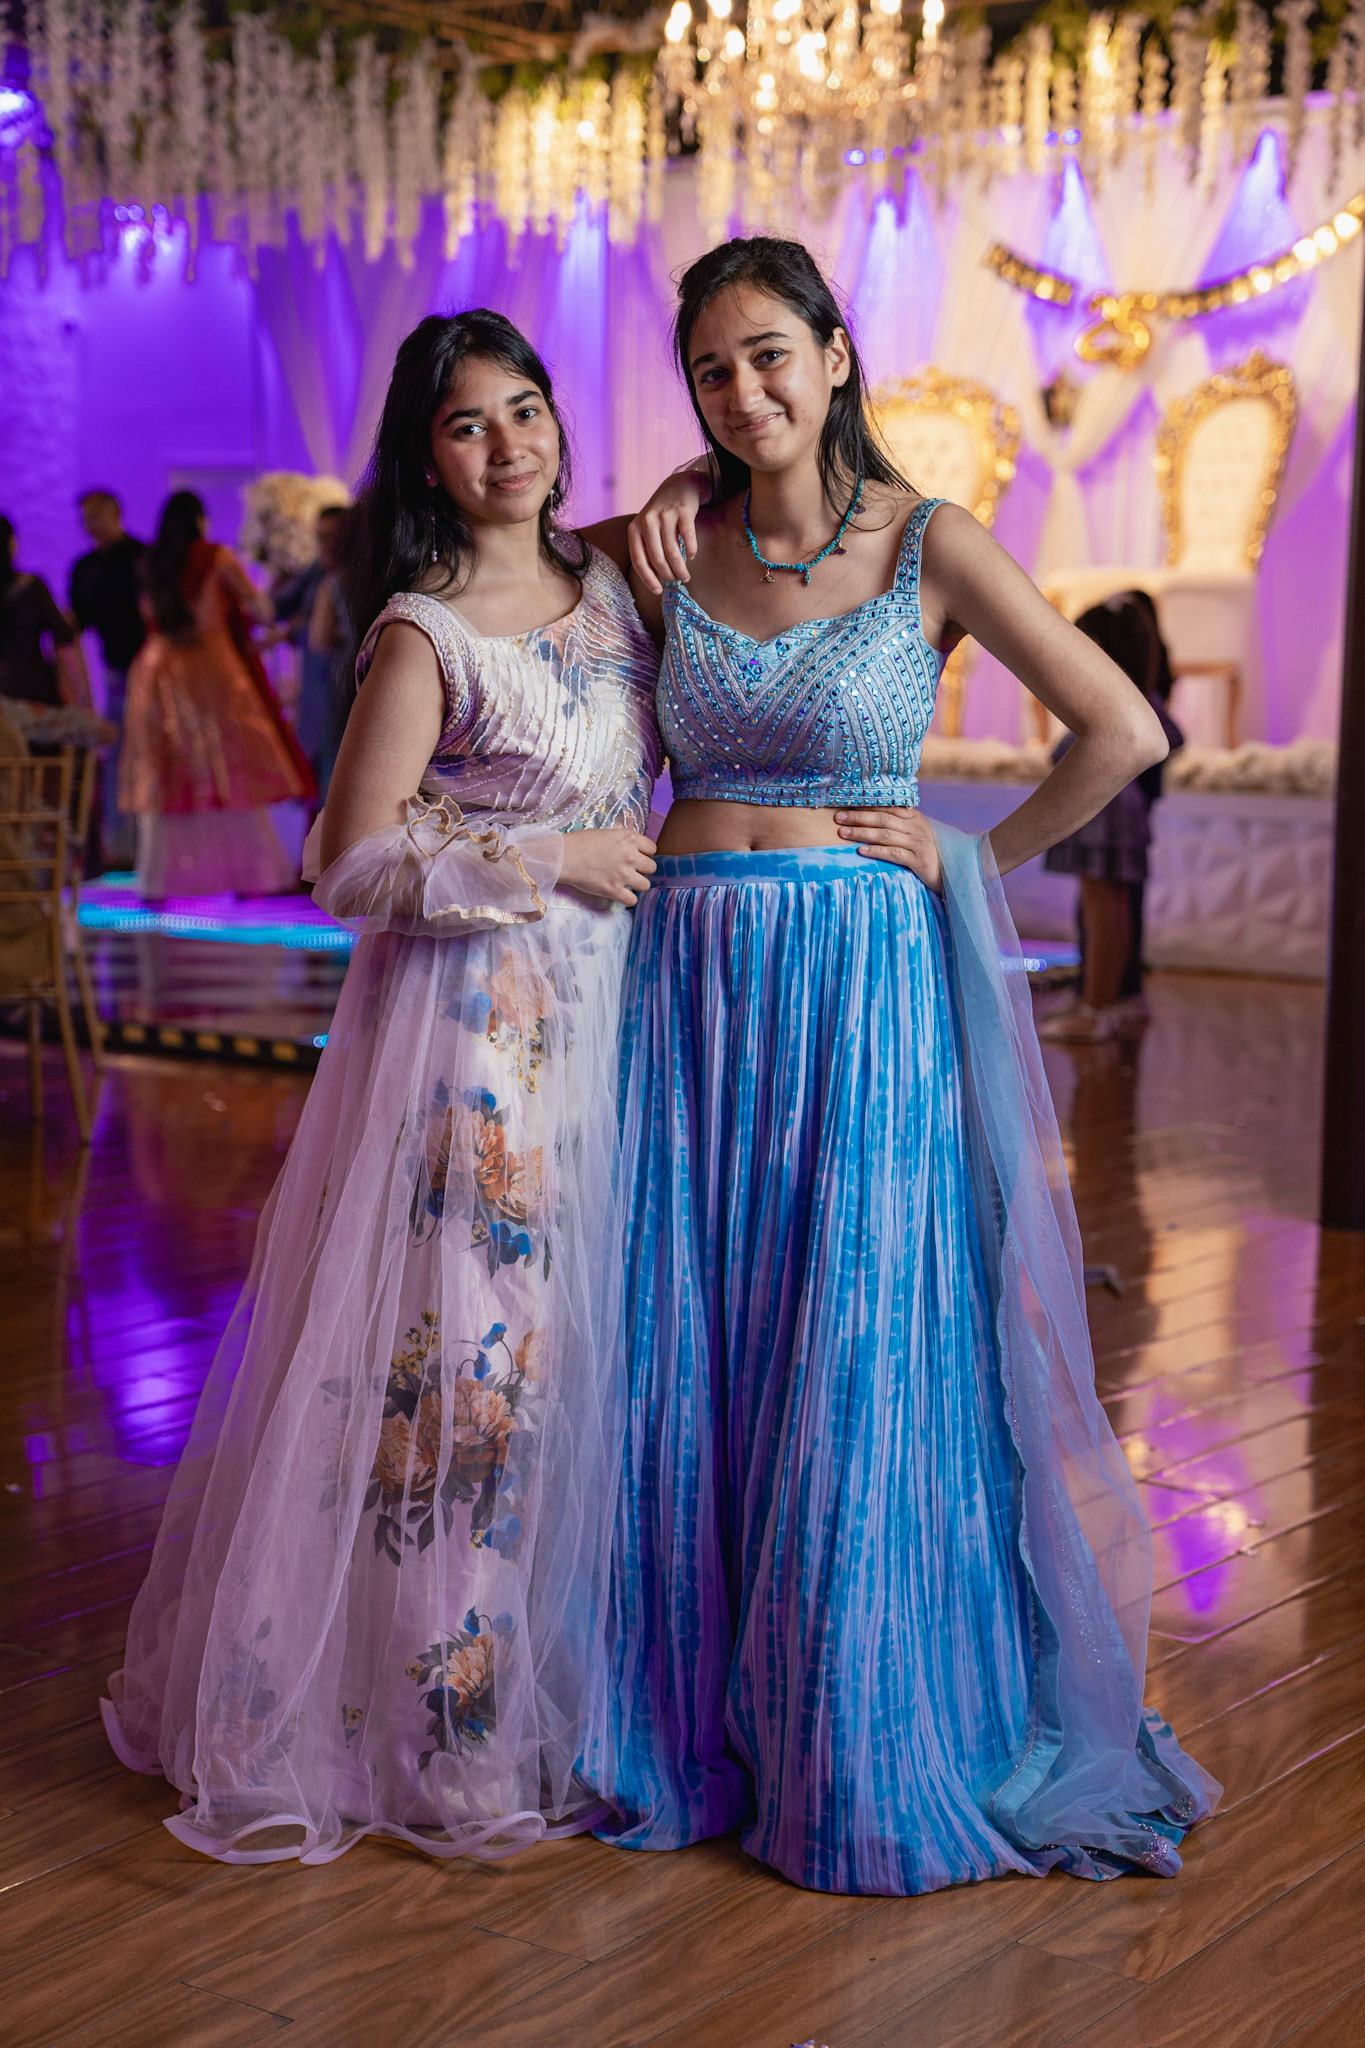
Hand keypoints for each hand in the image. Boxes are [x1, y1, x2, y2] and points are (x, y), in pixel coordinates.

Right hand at [558, 828, 657, 906]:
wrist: (563, 856)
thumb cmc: (580, 842)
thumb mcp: (607, 833)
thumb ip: (622, 840)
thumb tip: (632, 847)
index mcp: (629, 838)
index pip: (652, 849)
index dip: (645, 854)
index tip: (637, 857)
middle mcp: (630, 855)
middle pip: (652, 868)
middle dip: (642, 870)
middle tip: (630, 870)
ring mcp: (623, 874)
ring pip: (646, 885)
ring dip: (637, 885)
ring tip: (626, 883)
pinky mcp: (614, 890)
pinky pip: (632, 900)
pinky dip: (627, 899)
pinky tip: (620, 894)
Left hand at [628, 458, 711, 592]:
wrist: (678, 486)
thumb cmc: (661, 515)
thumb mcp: (646, 529)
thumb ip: (647, 549)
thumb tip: (656, 580)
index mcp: (634, 529)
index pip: (639, 560)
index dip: (648, 579)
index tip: (658, 591)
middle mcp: (647, 521)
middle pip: (658, 559)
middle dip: (669, 575)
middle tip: (678, 581)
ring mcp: (665, 515)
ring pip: (673, 552)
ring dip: (681, 569)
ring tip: (686, 575)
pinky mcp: (683, 510)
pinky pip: (688, 538)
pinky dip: (691, 551)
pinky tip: (692, 555)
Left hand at [835, 808, 942, 894]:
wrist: (952, 872)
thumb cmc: (928, 852)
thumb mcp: (916, 833)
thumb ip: (900, 824)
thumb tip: (871, 816)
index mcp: (915, 818)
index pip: (887, 808)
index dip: (866, 806)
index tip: (847, 805)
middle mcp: (917, 828)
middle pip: (883, 819)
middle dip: (858, 818)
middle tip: (838, 817)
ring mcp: (918, 843)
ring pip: (885, 835)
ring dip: (862, 833)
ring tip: (843, 833)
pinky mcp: (918, 860)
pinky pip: (893, 854)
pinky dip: (876, 851)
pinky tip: (861, 851)